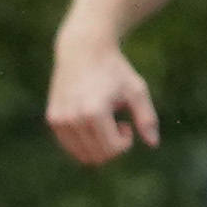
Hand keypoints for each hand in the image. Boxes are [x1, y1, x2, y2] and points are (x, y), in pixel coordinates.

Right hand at [46, 36, 160, 165]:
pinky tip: (91, 121)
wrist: (83, 49)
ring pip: (80, 155)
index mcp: (94, 113)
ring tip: (104, 124)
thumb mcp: (137, 91)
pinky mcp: (52, 119)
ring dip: (97, 145)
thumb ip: (146, 118)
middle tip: (117, 124)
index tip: (127, 124)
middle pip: (95, 156)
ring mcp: (59, 120)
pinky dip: (84, 141)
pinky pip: (69, 145)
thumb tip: (153, 144)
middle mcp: (72, 119)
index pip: (111, 149)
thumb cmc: (115, 70)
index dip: (125, 143)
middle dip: (111, 147)